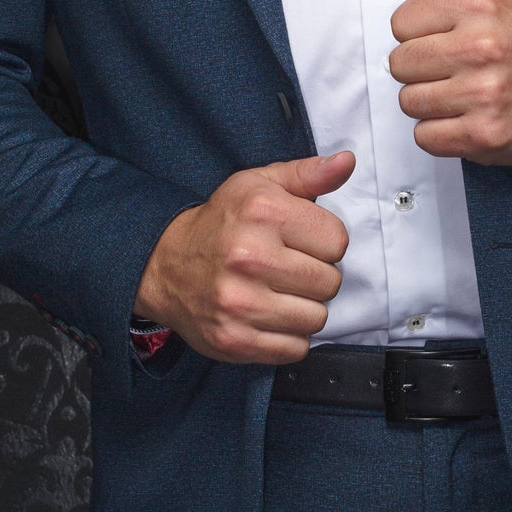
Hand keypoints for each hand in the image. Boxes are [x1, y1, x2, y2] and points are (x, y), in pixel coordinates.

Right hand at [135, 150, 353, 363]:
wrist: (164, 266)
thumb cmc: (221, 223)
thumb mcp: (259, 185)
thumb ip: (307, 174)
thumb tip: (347, 162)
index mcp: (262, 212)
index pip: (338, 240)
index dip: (324, 242)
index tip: (301, 241)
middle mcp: (249, 257)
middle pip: (330, 282)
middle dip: (315, 276)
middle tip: (287, 269)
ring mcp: (239, 303)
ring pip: (316, 318)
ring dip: (304, 308)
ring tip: (277, 292)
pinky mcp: (234, 340)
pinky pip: (295, 349)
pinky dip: (288, 337)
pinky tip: (268, 316)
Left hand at [387, 0, 511, 164]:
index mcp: (478, 3)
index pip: (401, 22)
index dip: (417, 32)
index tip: (442, 37)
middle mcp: (480, 47)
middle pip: (400, 63)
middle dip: (419, 67)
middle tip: (450, 67)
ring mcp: (482, 94)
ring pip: (409, 101)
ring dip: (427, 100)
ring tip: (457, 91)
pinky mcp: (483, 135)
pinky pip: (424, 137)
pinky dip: (438, 132)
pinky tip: (462, 116)